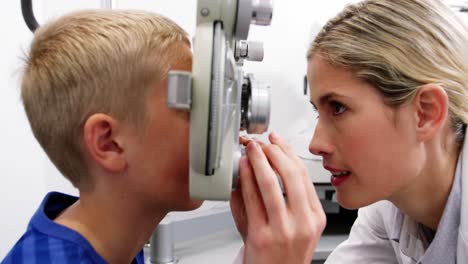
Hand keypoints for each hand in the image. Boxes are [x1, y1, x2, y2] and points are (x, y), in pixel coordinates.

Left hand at [230, 132, 325, 263]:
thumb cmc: (281, 255)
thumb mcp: (294, 226)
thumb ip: (286, 199)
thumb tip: (269, 165)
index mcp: (315, 218)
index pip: (304, 176)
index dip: (289, 153)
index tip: (279, 141)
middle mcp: (303, 223)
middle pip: (292, 175)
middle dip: (275, 152)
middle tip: (264, 142)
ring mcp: (284, 230)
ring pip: (272, 184)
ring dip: (260, 160)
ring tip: (252, 148)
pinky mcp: (262, 236)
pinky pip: (253, 200)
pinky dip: (247, 178)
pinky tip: (243, 168)